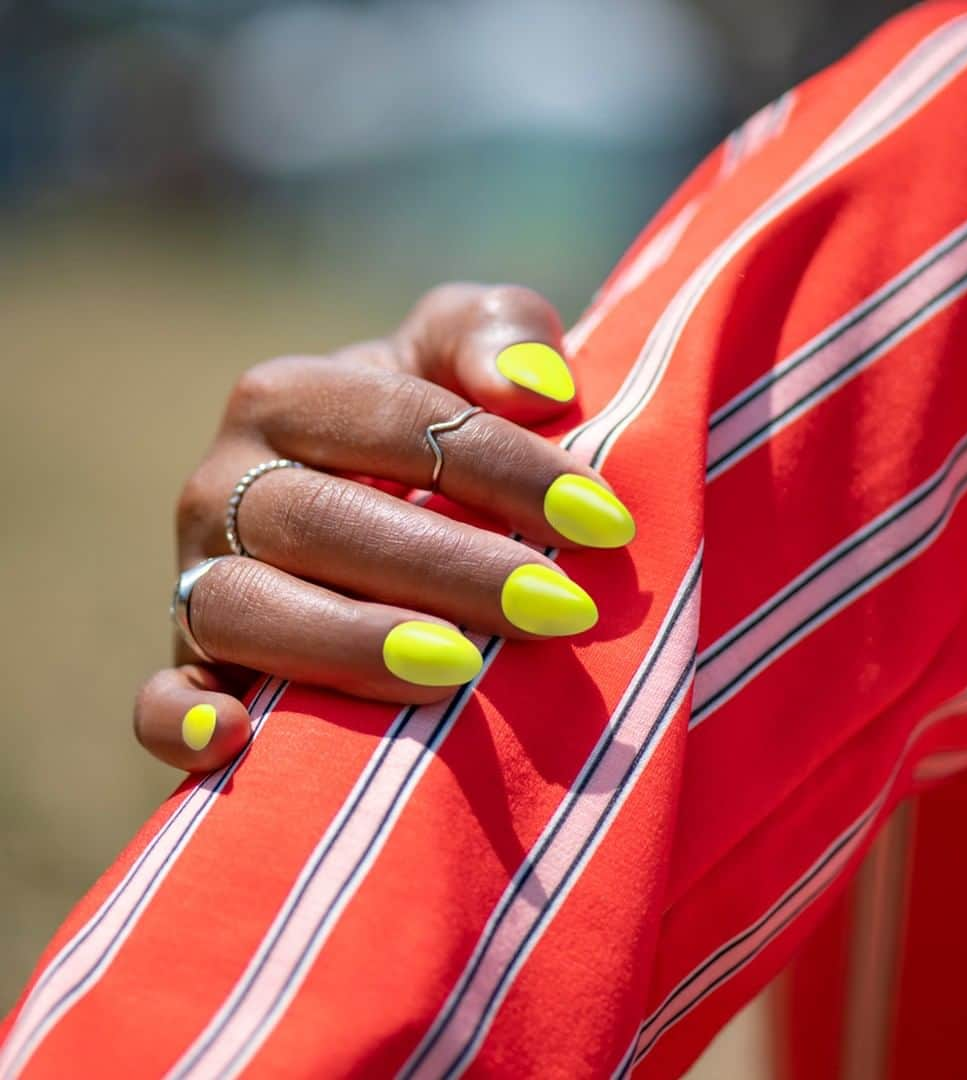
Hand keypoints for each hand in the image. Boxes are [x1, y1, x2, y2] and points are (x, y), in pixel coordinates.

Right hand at [133, 284, 634, 770]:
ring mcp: (196, 577)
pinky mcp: (190, 664)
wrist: (362, 506)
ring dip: (350, 642)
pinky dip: (184, 723)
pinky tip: (241, 742)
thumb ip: (498, 334)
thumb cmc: (428, 433)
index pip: (399, 423)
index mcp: (286, 397)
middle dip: (448, 568)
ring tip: (459, 670)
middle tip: (559, 610)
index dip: (506, 470)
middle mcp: (224, 484)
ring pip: (246, 609)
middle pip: (322, 521)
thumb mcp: (463, 357)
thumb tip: (533, 384)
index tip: (604, 523)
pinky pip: (158, 701)